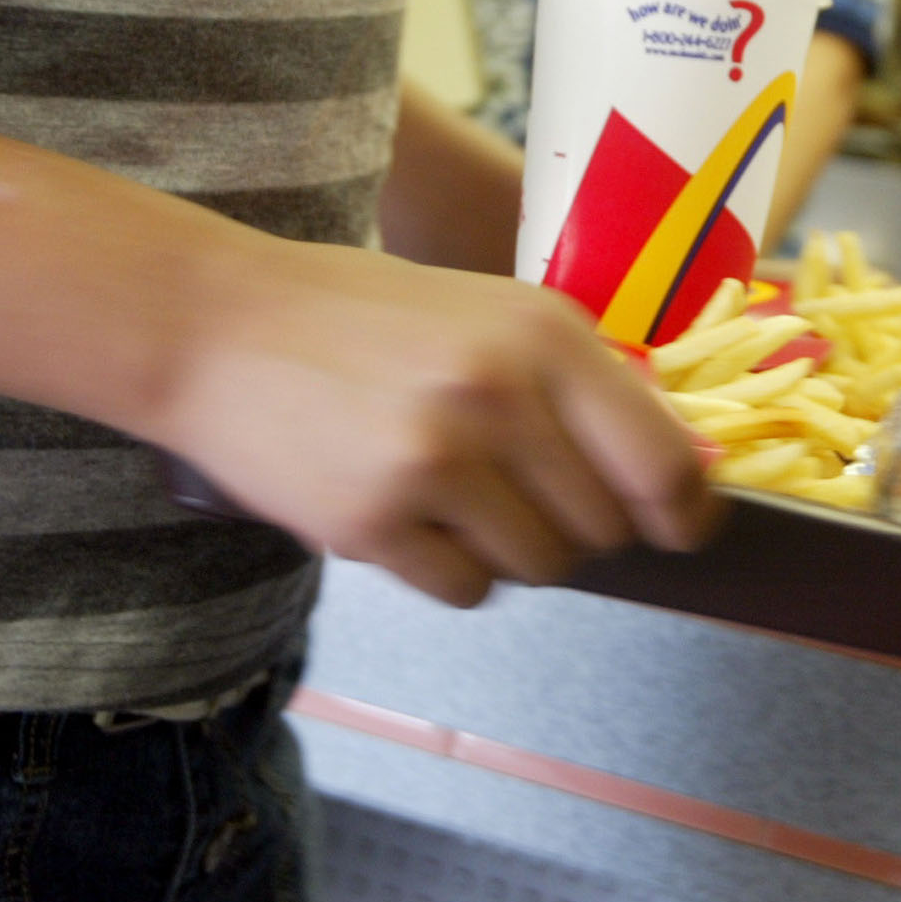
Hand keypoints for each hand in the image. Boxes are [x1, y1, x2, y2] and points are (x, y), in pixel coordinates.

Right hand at [156, 237, 719, 607]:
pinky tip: (407, 511)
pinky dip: (450, 568)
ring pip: (539, 567)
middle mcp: (499, 393)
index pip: (662, 462)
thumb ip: (579, 382)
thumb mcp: (490, 312)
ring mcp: (434, 461)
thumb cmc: (361, 318)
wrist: (214, 325)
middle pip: (604, 529)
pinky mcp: (374, 522)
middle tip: (520, 488)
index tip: (683, 528)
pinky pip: (466, 589)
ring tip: (453, 490)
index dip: (685, 512)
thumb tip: (677, 474)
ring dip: (511, 547)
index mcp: (544, 333)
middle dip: (578, 524)